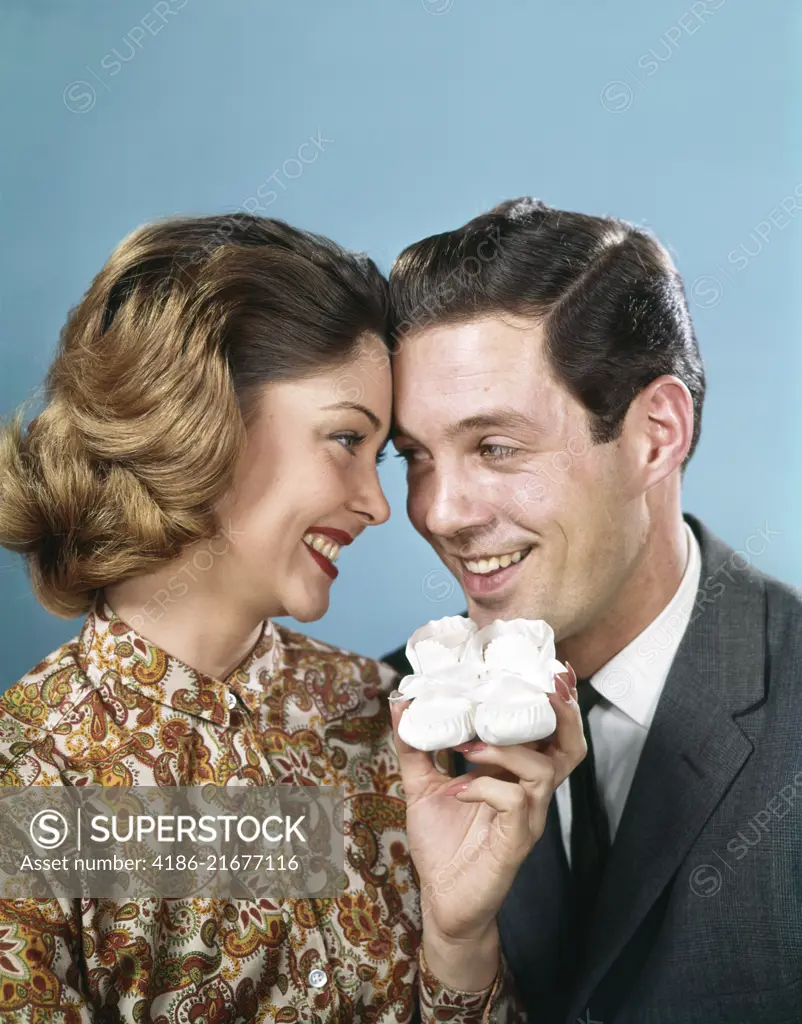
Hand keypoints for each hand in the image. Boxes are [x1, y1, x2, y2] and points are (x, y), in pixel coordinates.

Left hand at [389, 666, 583, 985]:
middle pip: (570, 746)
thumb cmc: (441, 844)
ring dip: (506, 748)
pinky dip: (484, 785)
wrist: (441, 902)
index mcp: (517, 775)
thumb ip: (415, 747)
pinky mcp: (517, 842)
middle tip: (543, 685)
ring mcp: (529, 817)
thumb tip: (402, 704)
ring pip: (544, 770)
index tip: (550, 667)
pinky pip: (514, 802)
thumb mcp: (422, 786)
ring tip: (469, 745)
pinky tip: (458, 789)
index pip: (549, 731)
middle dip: (561, 712)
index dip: (556, 700)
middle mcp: (531, 792)